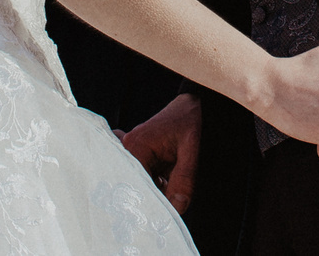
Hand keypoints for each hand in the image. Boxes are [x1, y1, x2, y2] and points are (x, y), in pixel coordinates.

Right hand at [120, 93, 200, 211]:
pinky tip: (165, 178)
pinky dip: (154, 181)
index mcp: (137, 146)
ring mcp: (130, 151)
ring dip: (156, 188)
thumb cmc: (188, 123)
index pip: (138, 184)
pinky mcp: (136, 154)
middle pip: (136, 185)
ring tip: (170, 183)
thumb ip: (184, 180)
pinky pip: (142, 175)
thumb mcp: (191, 151)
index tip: (166, 212)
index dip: (152, 200)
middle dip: (155, 195)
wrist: (189, 106)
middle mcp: (127, 149)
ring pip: (140, 183)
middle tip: (171, 199)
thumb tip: (177, 208)